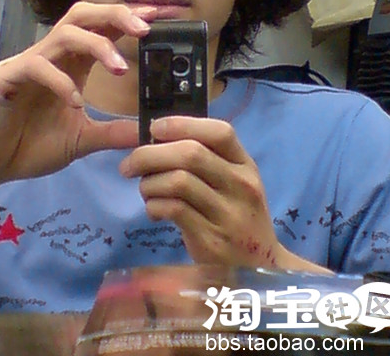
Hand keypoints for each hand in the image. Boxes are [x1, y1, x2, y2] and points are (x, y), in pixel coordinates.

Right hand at [0, 2, 153, 208]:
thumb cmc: (30, 144)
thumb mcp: (81, 139)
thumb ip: (112, 133)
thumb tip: (148, 132)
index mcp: (72, 64)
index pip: (101, 29)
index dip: (127, 19)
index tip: (157, 16)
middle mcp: (54, 57)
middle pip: (83, 16)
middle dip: (115, 15)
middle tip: (145, 28)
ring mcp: (30, 64)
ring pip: (65, 33)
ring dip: (96, 45)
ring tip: (120, 68)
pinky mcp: (8, 77)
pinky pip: (36, 67)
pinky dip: (60, 80)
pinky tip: (75, 102)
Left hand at [119, 115, 282, 268]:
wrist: (259, 265)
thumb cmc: (238, 214)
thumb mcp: (236, 182)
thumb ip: (209, 159)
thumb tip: (158, 139)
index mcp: (245, 165)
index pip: (219, 132)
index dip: (182, 124)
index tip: (154, 128)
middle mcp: (241, 186)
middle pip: (191, 154)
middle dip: (150, 154)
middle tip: (130, 164)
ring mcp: (228, 214)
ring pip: (178, 182)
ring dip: (150, 183)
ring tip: (145, 190)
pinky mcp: (211, 240)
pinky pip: (173, 210)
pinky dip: (154, 205)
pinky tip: (154, 209)